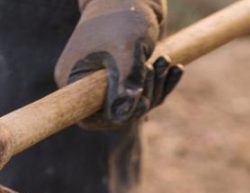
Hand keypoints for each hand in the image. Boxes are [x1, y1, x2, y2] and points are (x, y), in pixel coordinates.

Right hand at [54, 0, 183, 127]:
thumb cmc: (125, 16)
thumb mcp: (127, 51)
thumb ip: (124, 84)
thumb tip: (122, 117)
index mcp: (74, 78)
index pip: (90, 117)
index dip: (117, 118)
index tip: (140, 103)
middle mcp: (86, 82)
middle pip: (118, 112)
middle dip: (145, 97)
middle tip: (157, 67)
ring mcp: (106, 78)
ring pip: (135, 102)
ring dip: (157, 86)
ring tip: (167, 60)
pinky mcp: (125, 73)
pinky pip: (144, 90)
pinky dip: (162, 82)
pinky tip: (175, 69)